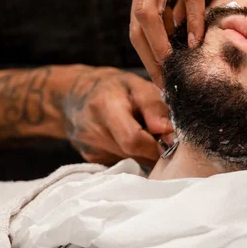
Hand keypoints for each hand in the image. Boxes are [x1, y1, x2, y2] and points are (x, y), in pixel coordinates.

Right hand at [59, 66, 173, 168]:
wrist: (76, 96)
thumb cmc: (113, 86)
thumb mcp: (137, 84)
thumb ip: (154, 107)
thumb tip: (170, 133)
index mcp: (105, 107)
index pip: (133, 140)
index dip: (156, 144)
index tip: (167, 137)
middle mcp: (93, 132)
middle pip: (134, 154)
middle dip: (153, 148)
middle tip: (156, 132)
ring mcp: (90, 149)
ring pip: (131, 162)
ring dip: (143, 152)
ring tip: (139, 131)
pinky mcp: (91, 159)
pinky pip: (122, 163)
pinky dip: (131, 155)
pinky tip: (126, 139)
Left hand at [130, 0, 242, 84]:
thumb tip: (183, 25)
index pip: (137, 22)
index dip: (148, 52)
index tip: (165, 76)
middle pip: (135, 23)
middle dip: (149, 58)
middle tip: (166, 85)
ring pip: (149, 10)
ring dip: (161, 44)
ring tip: (176, 70)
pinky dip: (190, 14)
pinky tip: (197, 36)